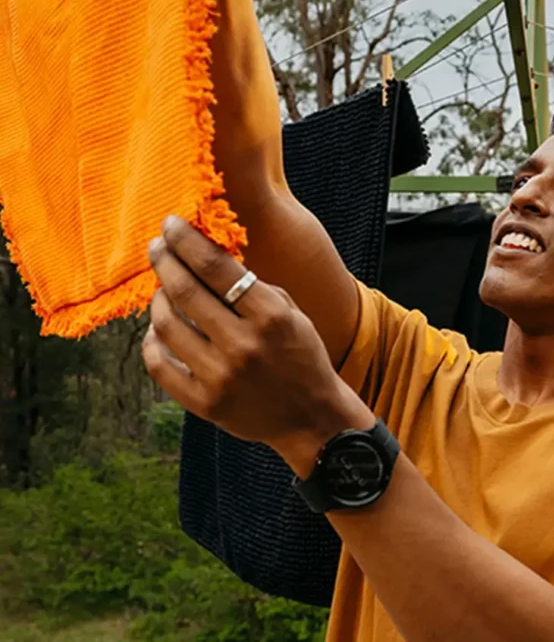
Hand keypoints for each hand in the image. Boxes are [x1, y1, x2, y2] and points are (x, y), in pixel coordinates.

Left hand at [142, 217, 373, 473]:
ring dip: (158, 300)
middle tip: (156, 247)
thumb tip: (202, 255)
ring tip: (162, 291)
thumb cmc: (300, 356)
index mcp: (271, 316)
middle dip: (164, 261)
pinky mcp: (205, 404)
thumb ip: (251, 287)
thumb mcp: (290, 313)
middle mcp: (244, 345)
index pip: (215, 267)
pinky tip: (158, 330)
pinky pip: (160, 365)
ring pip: (166, 325)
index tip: (170, 224)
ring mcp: (222, 378)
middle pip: (185, 291)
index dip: (186, 240)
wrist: (312, 416)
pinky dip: (152, 341)